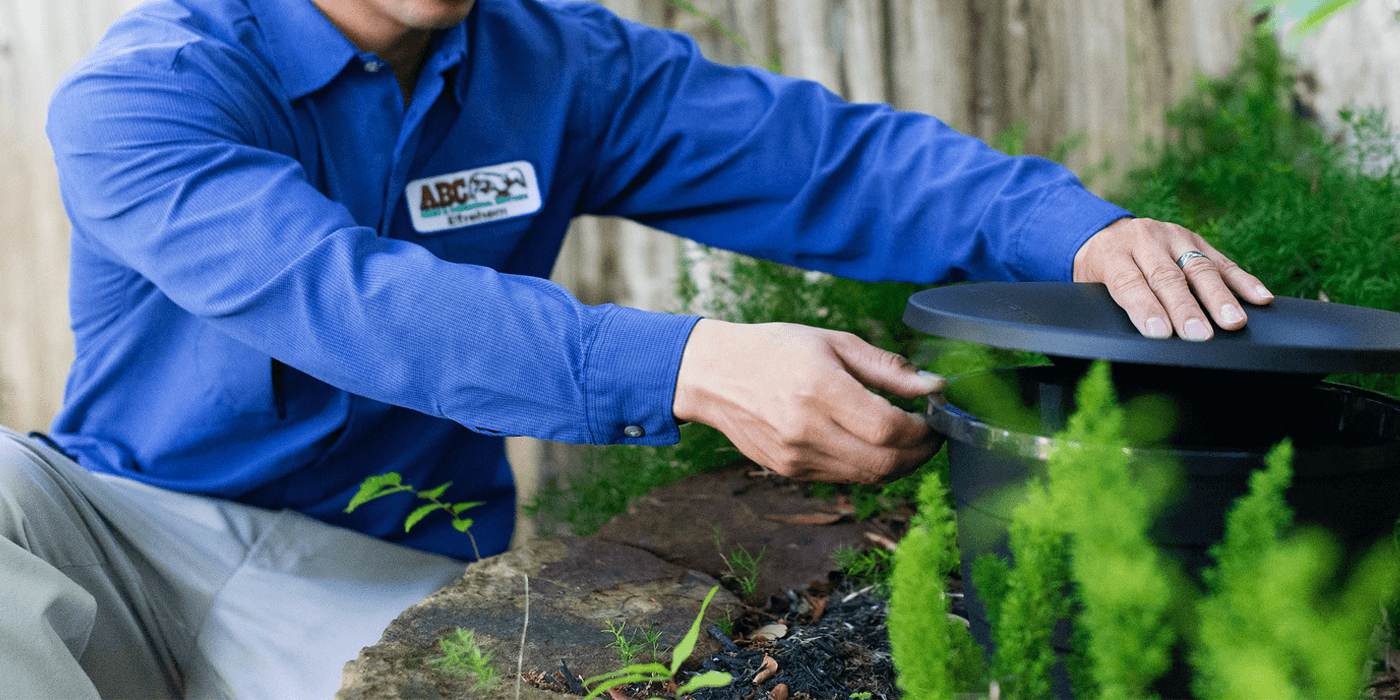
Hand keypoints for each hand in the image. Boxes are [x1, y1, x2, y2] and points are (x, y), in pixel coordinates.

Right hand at [672, 320, 944, 483]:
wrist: (714, 375)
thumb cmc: (776, 349)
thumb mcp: (833, 342)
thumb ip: (887, 368)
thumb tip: (934, 386)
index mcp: (819, 389)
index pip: (888, 428)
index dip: (923, 431)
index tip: (935, 418)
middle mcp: (806, 429)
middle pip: (883, 463)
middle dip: (920, 454)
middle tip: (932, 437)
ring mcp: (795, 457)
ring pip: (867, 477)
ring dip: (898, 464)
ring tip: (908, 441)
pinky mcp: (789, 471)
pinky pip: (844, 477)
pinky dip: (868, 465)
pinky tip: (871, 444)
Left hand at [1073, 217, 1272, 339]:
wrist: (1102, 232)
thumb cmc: (1096, 270)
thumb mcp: (1088, 284)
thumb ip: (1109, 303)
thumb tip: (1138, 335)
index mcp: (1112, 253)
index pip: (1130, 283)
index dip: (1146, 309)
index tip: (1161, 333)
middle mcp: (1143, 240)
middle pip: (1167, 277)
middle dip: (1185, 309)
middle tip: (1199, 335)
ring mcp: (1172, 236)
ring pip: (1199, 268)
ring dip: (1219, 297)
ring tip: (1233, 321)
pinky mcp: (1195, 238)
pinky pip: (1221, 260)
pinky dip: (1243, 280)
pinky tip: (1259, 297)